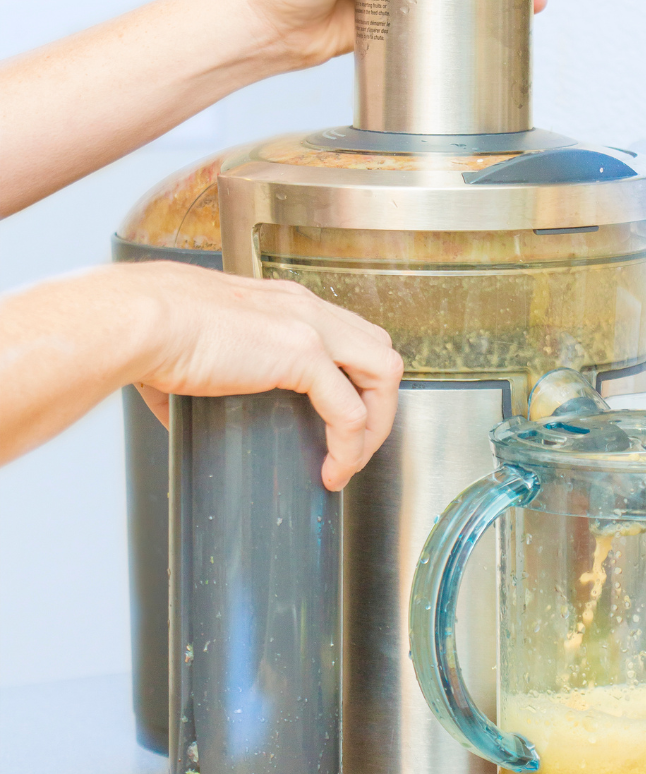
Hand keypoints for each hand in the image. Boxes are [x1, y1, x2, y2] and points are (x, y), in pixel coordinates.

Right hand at [131, 263, 403, 490]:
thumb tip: (179, 417)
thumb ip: (198, 378)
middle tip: (353, 447)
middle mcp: (307, 309)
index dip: (358, 382)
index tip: (340, 423)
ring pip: (383, 374)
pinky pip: (350, 409)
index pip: (352, 336)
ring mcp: (310, 327)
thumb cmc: (148, 332)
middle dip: (379, 404)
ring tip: (349, 462)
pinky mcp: (302, 352)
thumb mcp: (191, 349)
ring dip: (376, 424)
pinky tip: (332, 469)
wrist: (135, 320)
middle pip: (380, 351)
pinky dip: (349, 445)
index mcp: (286, 304)